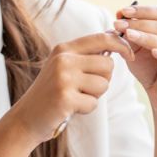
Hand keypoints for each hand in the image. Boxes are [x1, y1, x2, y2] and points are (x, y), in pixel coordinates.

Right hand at [10, 32, 133, 144]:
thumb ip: (86, 55)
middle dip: (104, 79)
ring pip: (104, 84)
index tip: (130, 55)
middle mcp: (63, 59)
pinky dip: (86, 109)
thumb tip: (117, 40)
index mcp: (64, 49)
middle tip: (85, 88)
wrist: (26, 118)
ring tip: (76, 98)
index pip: (102, 37)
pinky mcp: (65, 98)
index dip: (122, 44)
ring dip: (95, 96)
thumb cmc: (51, 93)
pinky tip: (71, 108)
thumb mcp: (64, 67)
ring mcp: (63, 78)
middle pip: (108, 64)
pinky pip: (94, 103)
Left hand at [114, 4, 156, 116]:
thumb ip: (130, 33)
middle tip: (119, 24)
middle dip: (139, 23)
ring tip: (129, 35)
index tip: (121, 11)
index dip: (141, 11)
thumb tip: (119, 14)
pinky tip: (154, 52)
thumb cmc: (149, 68)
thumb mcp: (135, 49)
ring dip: (146, 36)